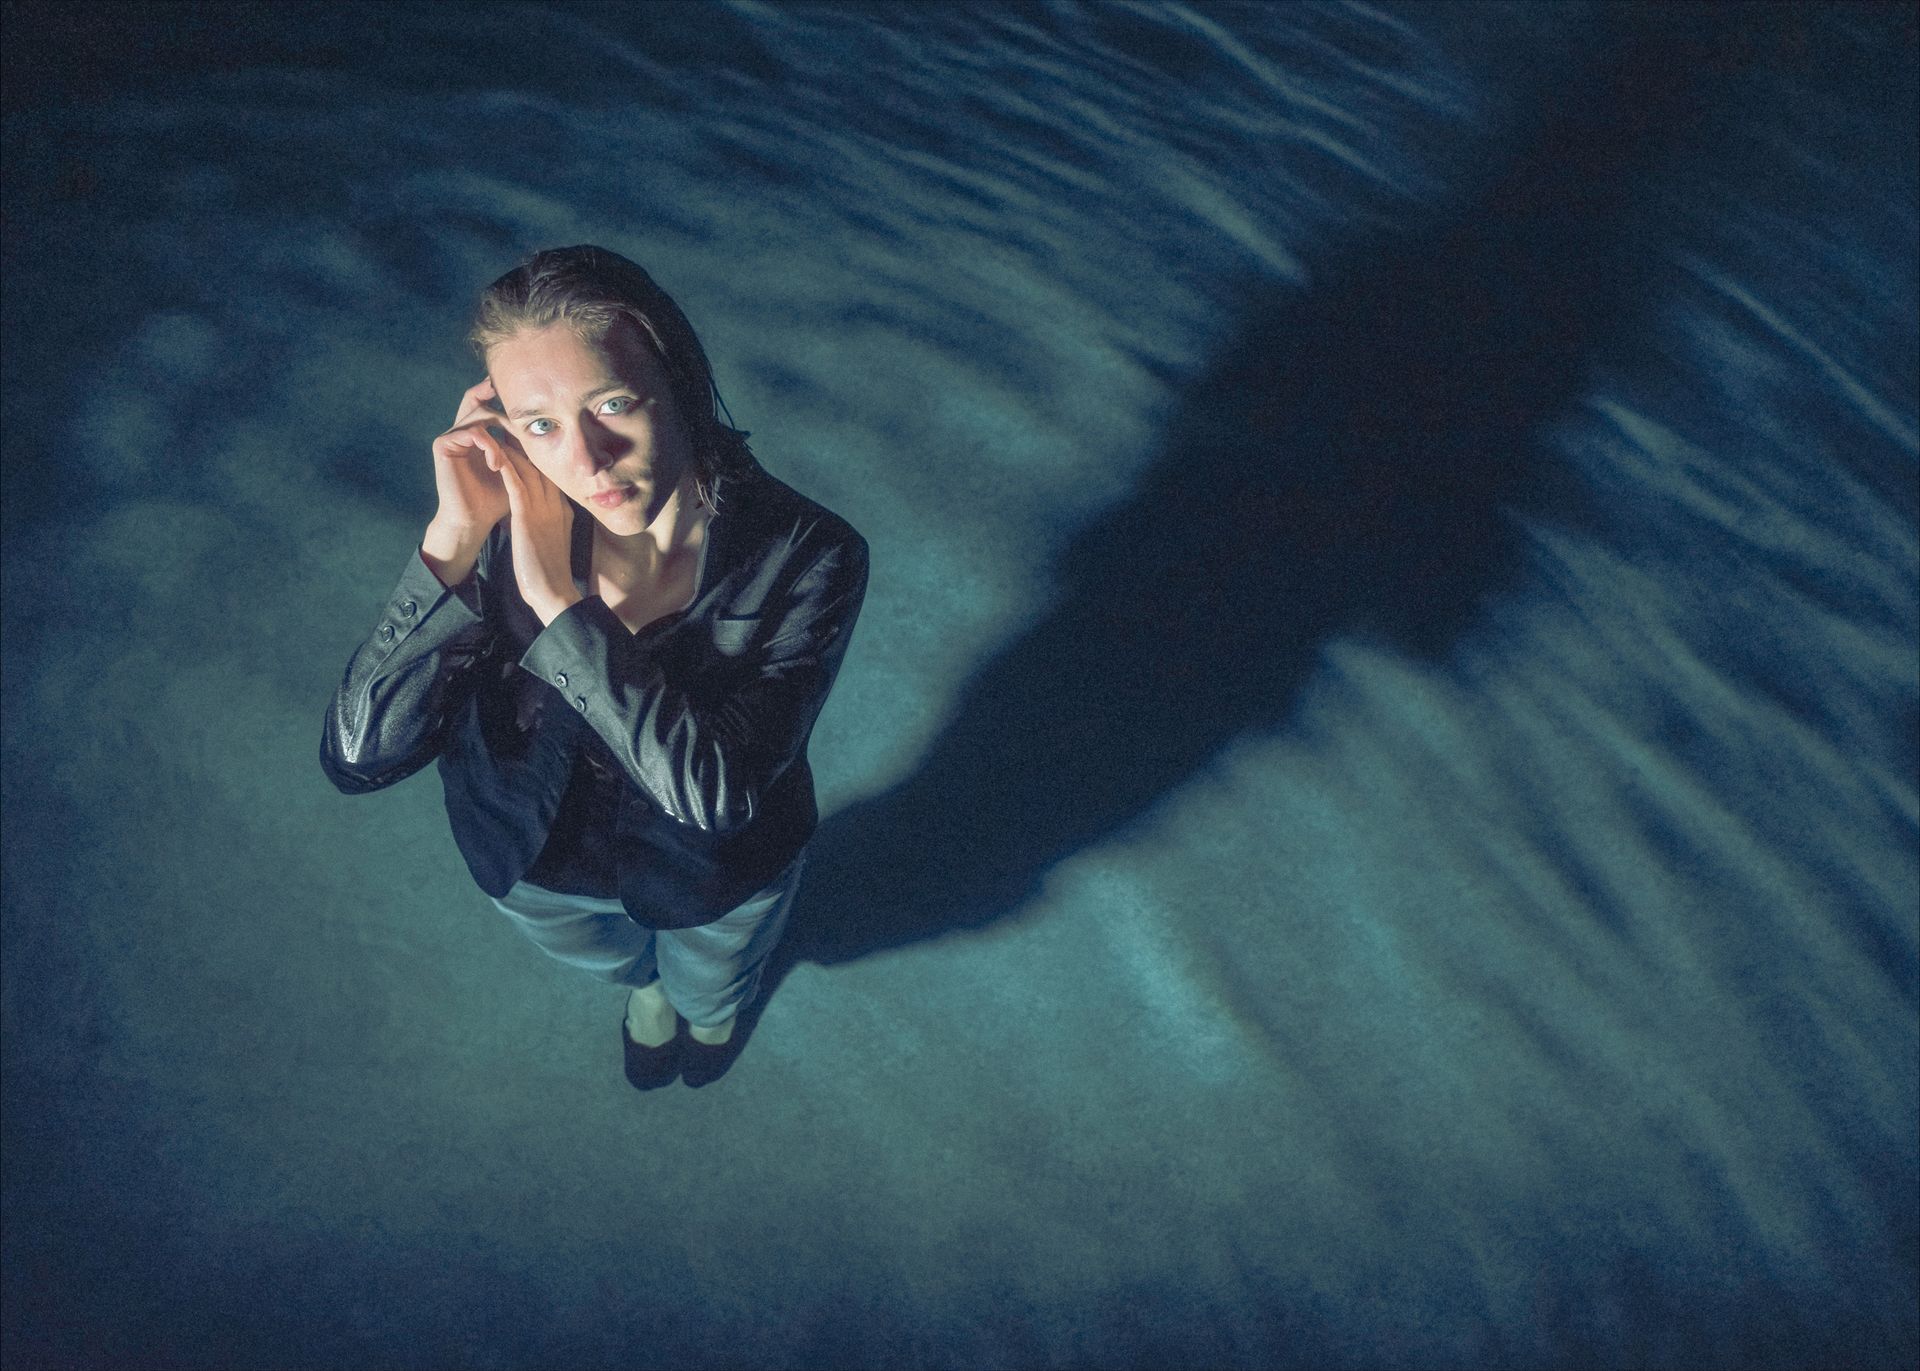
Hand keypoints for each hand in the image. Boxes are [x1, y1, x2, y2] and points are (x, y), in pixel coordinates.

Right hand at [429, 378, 514, 536]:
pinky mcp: (442, 444)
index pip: (486, 405)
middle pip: (476, 399)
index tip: (524, 398)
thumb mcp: (516, 468)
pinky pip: (472, 432)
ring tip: (507, 458)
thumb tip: (543, 422)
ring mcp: (450, 436)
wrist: (475, 520)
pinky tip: (496, 465)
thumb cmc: (497, 498)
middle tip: (520, 413)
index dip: (500, 397)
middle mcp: (460, 431)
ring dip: (500, 433)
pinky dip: (489, 446)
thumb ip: (522, 446)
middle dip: (499, 403)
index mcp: (474, 435)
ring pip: (480, 415)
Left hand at [490, 438, 581, 625]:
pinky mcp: (527, 516)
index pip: (550, 475)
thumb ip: (548, 526)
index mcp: (563, 510)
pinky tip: (494, 450)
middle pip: (542, 465)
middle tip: (510, 426)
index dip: (537, 457)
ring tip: (499, 430)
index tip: (525, 443)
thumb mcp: (554, 542)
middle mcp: (555, 504)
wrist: (554, 592)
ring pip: (529, 467)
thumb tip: (540, 522)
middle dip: (526, 445)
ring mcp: (543, 509)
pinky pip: (515, 482)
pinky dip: (505, 464)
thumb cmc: (551, 574)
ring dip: (513, 447)